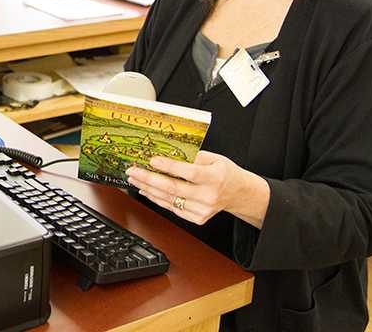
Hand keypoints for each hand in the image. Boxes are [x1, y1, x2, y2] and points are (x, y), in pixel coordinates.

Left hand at [126, 151, 269, 227]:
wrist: (238, 193)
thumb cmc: (224, 172)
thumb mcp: (214, 158)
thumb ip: (193, 156)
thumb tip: (167, 153)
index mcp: (214, 178)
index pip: (188, 173)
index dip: (168, 167)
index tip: (151, 160)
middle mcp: (208, 196)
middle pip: (173, 188)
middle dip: (148, 179)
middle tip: (133, 171)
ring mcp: (202, 210)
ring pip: (169, 199)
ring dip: (148, 188)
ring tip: (135, 179)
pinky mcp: (197, 218)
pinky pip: (171, 208)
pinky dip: (156, 199)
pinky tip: (146, 191)